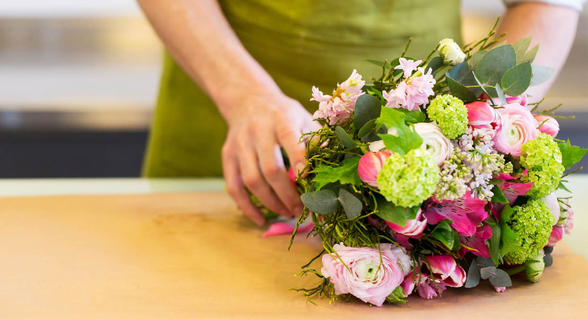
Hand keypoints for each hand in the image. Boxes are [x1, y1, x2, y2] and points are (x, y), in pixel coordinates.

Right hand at [221, 90, 318, 225]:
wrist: (248, 99)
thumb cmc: (284, 114)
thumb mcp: (303, 117)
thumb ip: (316, 140)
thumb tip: (332, 169)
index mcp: (281, 118)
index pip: (289, 139)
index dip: (299, 161)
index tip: (309, 182)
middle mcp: (257, 130)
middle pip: (270, 168)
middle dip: (287, 194)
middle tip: (301, 210)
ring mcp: (239, 144)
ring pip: (252, 180)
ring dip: (271, 203)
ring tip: (287, 213)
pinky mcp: (227, 156)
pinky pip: (234, 187)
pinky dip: (246, 207)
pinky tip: (260, 219)